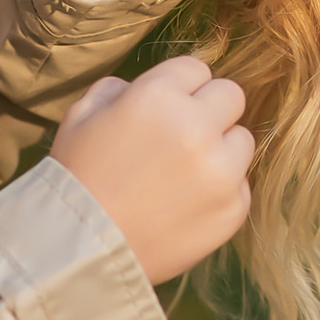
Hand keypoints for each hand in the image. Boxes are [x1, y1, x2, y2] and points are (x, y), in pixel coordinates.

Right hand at [51, 52, 253, 285]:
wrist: (82, 250)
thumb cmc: (76, 179)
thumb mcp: (81, 115)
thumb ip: (118, 88)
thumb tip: (146, 87)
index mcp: (159, 96)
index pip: (196, 68)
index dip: (179, 87)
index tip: (166, 108)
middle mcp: (198, 128)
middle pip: (230, 95)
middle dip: (208, 110)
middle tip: (182, 135)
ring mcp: (221, 171)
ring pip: (242, 140)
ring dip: (220, 149)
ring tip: (184, 173)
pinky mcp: (233, 209)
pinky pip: (241, 184)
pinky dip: (221, 190)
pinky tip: (186, 203)